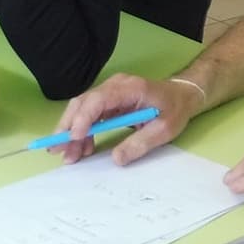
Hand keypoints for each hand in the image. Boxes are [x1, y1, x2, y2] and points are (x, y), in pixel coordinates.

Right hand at [52, 73, 205, 164]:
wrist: (183, 96)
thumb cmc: (175, 109)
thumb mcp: (164, 129)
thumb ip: (140, 143)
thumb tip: (116, 158)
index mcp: (131, 88)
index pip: (99, 99)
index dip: (84, 117)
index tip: (75, 138)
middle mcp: (115, 85)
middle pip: (83, 103)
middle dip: (69, 127)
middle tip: (59, 151)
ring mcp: (110, 92)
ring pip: (82, 109)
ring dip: (72, 132)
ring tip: (70, 156)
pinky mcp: (108, 101)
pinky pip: (89, 114)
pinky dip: (82, 131)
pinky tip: (82, 148)